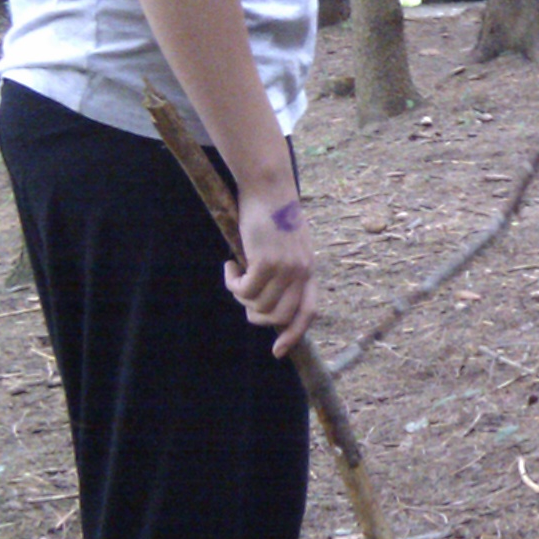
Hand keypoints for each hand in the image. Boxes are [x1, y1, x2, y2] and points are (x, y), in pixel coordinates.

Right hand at [227, 188, 316, 355]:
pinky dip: (232, 281)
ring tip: (235, 273)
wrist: (269, 188)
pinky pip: (243, 289)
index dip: (294, 333)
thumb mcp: (289, 244)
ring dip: (240, 295)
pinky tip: (230, 264)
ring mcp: (286, 267)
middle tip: (242, 295)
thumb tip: (267, 299)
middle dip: (255, 315)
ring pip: (257, 304)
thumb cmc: (274, 214)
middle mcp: (302, 271)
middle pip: (278, 315)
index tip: (279, 350)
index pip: (308, 311)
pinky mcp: (266, 260)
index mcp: (309, 269)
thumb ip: (286, 270)